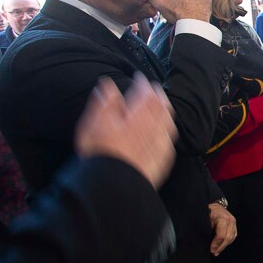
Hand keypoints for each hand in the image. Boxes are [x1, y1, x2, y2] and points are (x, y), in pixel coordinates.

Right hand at [75, 74, 176, 188]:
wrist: (114, 186)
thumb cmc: (99, 154)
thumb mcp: (93, 124)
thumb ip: (103, 102)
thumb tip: (107, 84)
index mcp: (137, 116)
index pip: (145, 93)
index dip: (142, 83)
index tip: (139, 77)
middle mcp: (153, 128)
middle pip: (160, 106)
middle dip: (157, 94)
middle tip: (154, 87)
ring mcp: (160, 144)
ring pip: (168, 121)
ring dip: (165, 109)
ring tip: (162, 104)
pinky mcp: (162, 160)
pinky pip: (170, 139)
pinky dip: (168, 129)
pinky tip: (166, 130)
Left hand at [208, 202, 236, 255]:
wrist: (215, 205)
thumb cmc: (209, 212)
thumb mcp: (206, 220)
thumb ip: (208, 231)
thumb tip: (208, 243)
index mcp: (223, 219)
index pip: (221, 235)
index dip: (216, 244)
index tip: (211, 249)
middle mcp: (231, 220)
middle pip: (228, 238)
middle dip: (221, 247)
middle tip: (215, 252)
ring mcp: (234, 222)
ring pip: (232, 237)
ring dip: (225, 245)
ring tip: (218, 251)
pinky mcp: (234, 224)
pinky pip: (233, 235)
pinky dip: (228, 241)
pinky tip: (223, 245)